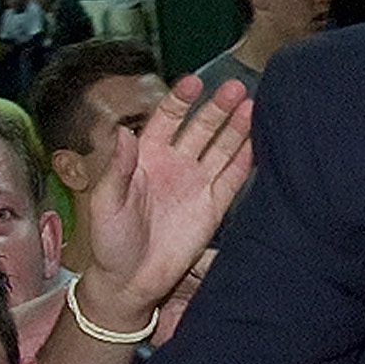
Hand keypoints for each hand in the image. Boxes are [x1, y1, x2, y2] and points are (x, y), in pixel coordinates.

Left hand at [72, 75, 253, 329]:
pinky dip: (246, 159)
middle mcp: (175, 163)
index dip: (180, 100)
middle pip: (201, 127)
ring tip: (253, 105)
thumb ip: (116, 168)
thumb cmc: (110, 241)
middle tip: (235, 87)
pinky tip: (259, 140)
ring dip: (237, 127)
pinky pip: (233, 177)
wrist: (129, 281)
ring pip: (221, 147)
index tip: (193, 82)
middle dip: (217, 107)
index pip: (167, 118)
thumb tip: (122, 132)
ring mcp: (196, 183)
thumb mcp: (105, 202)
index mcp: (146, 156)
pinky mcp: (213, 206)